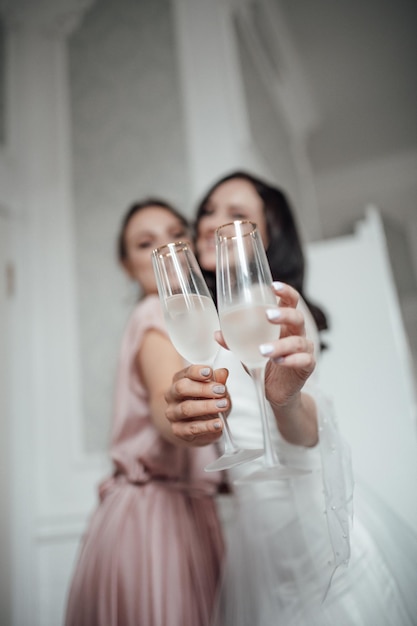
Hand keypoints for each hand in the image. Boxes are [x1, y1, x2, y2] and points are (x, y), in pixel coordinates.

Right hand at [164, 365, 229, 445]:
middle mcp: (172, 395)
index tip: (210, 372)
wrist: (194, 427)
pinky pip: (191, 428)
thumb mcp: (214, 390)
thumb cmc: (205, 402)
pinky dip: (206, 426)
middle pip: (182, 388)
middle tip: (221, 390)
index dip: (197, 372)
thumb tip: (223, 372)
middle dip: (203, 389)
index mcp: (180, 380)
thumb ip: (218, 381)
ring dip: (207, 406)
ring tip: (223, 405)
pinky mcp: (178, 430)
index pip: (186, 373)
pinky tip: (218, 424)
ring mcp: (173, 413)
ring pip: (186, 409)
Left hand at [215, 281, 316, 445]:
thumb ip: (234, 340)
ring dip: (281, 344)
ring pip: (298, 342)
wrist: (276, 391)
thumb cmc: (263, 363)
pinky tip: (278, 361)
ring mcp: (305, 350)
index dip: (286, 292)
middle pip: (297, 317)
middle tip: (268, 315)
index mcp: (284, 324)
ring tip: (263, 350)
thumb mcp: (246, 350)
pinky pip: (303, 360)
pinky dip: (291, 360)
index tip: (274, 286)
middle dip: (284, 314)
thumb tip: (216, 334)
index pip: (290, 302)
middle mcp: (297, 333)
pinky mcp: (307, 367)